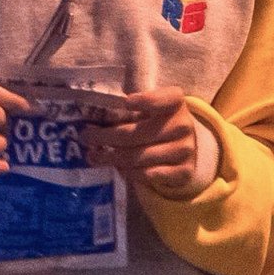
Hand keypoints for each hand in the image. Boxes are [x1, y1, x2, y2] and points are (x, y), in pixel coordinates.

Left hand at [80, 91, 214, 201]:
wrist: (186, 148)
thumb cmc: (159, 123)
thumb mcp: (151, 110)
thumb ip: (130, 110)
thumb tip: (94, 121)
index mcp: (175, 103)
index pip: (163, 100)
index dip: (146, 100)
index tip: (126, 103)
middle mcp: (183, 125)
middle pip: (136, 134)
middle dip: (106, 136)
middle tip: (86, 138)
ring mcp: (185, 150)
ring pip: (138, 156)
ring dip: (111, 158)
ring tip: (93, 157)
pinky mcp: (183, 171)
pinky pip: (147, 174)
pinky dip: (128, 172)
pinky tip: (117, 168)